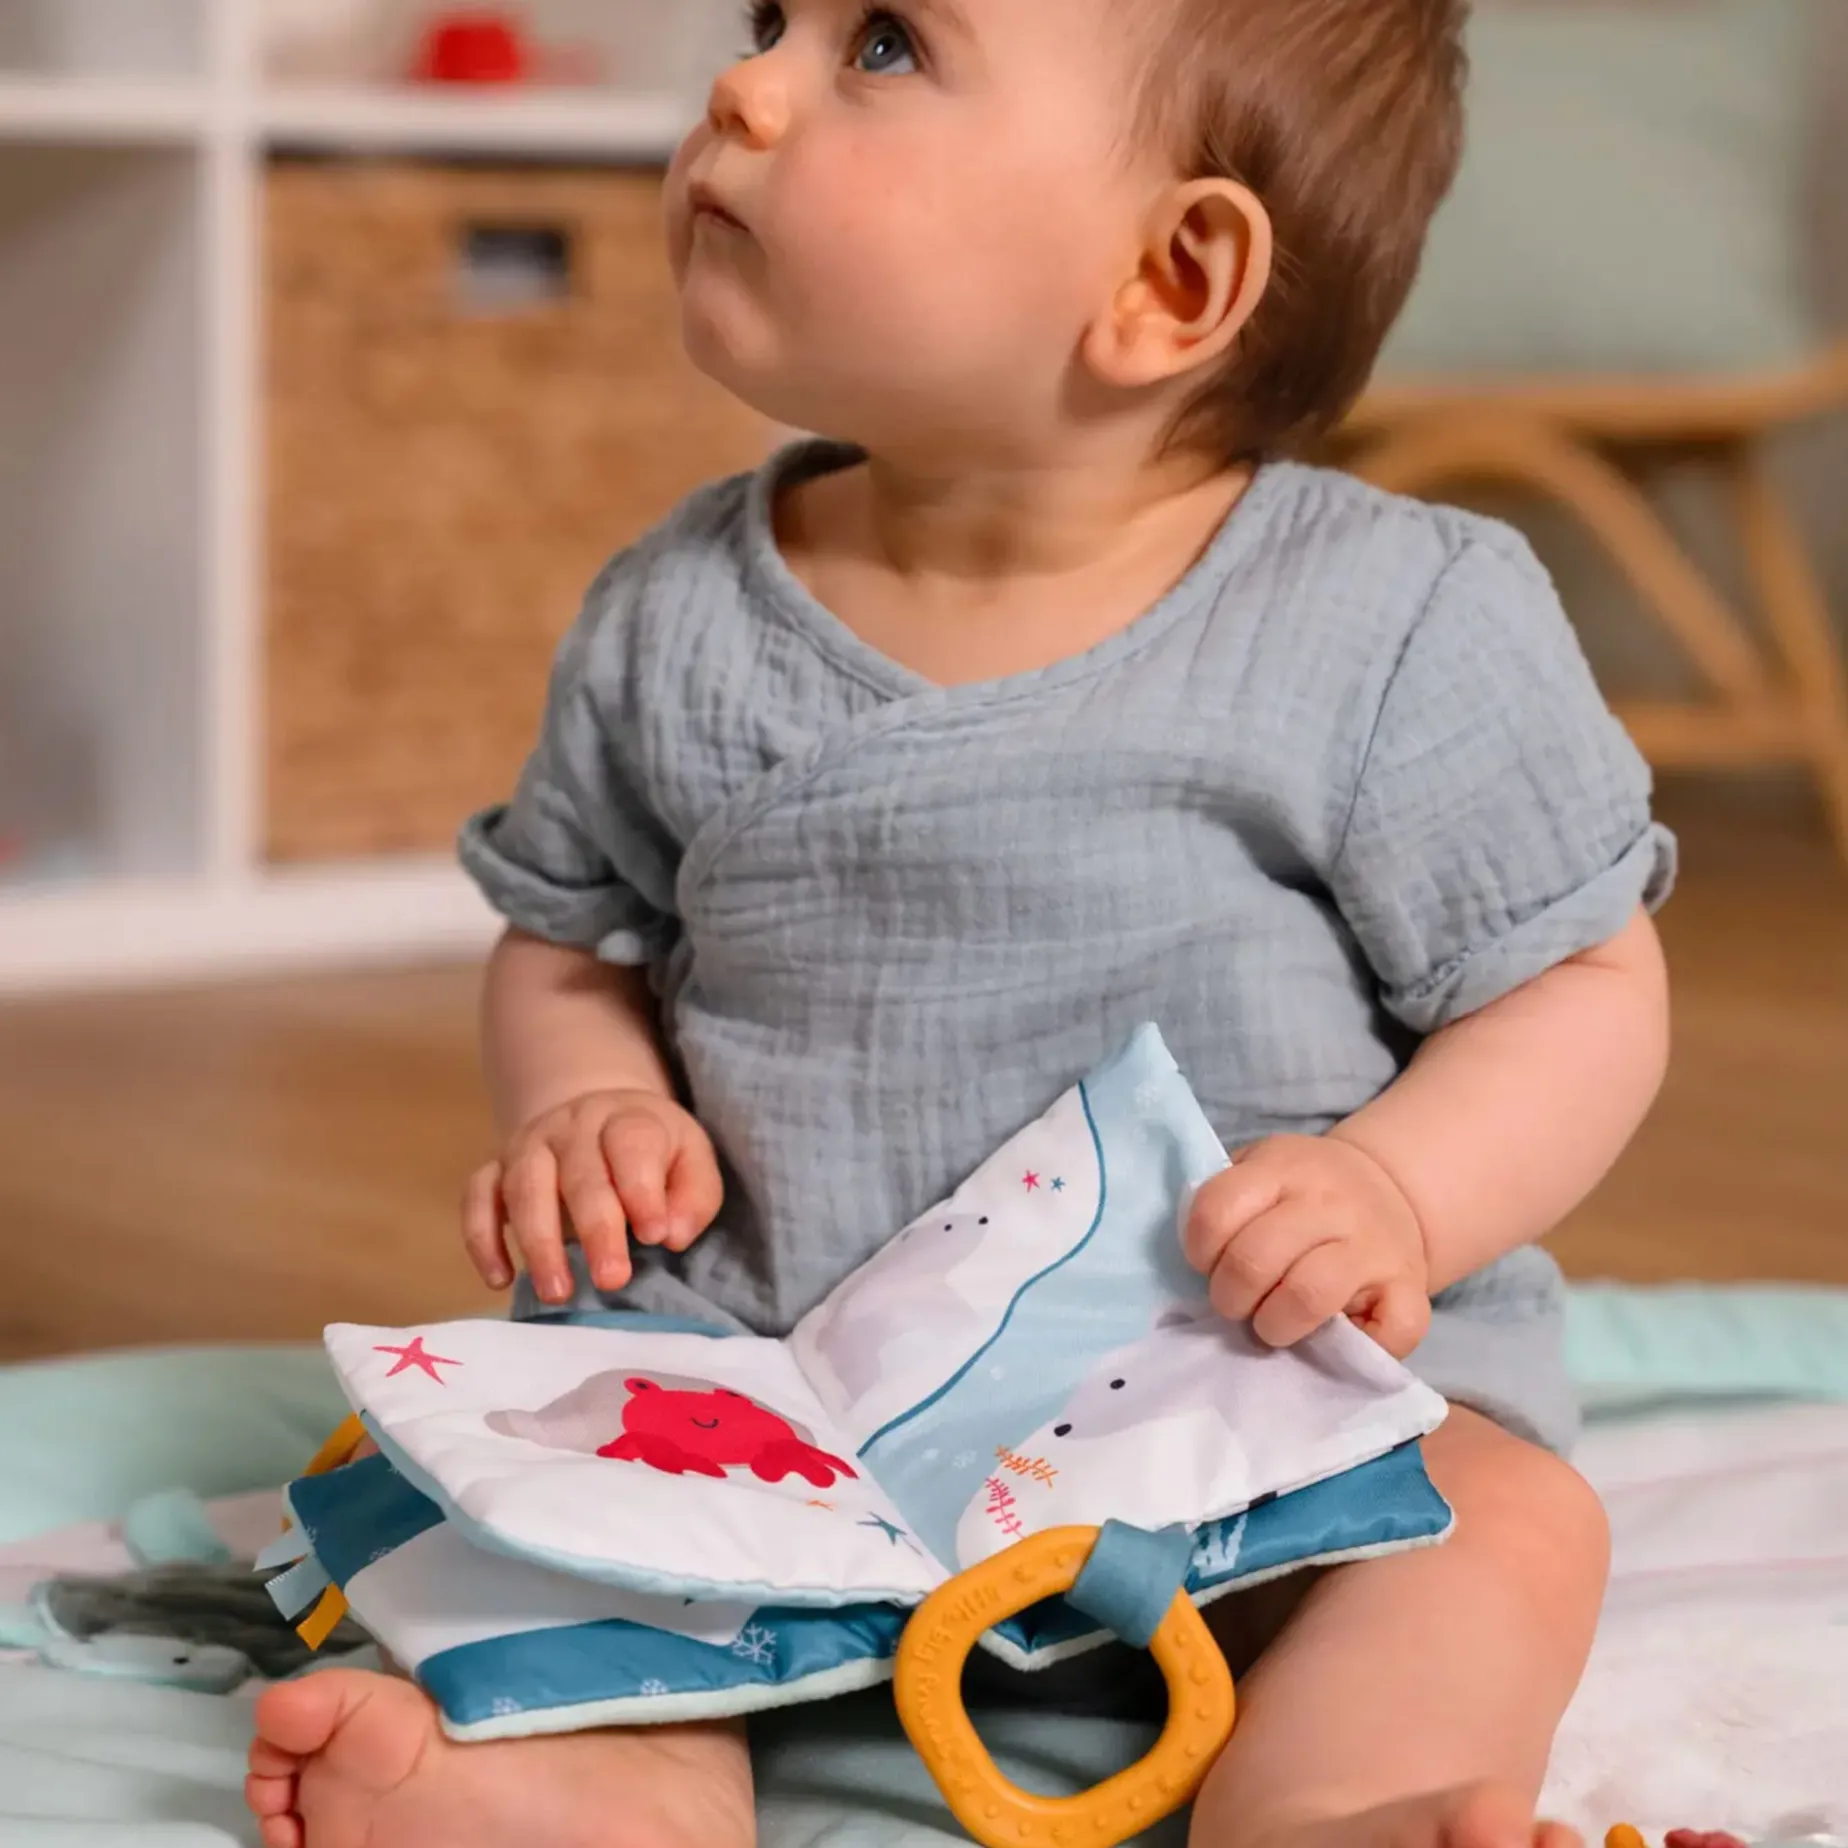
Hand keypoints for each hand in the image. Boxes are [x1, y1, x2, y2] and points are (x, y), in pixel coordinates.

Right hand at [462, 1090, 722, 1302]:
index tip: (655, 1236)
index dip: (643, 1191)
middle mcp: (572, 1127)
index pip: (632, 1145)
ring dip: (538, 1243)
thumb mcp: (691, 1159)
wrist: (594, 1115)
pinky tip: (501, 1279)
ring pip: (524, 1187)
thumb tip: (671, 1235)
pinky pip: (477, 1198)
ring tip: (557, 1292)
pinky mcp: (495, 1169)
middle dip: (596, 1230)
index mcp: (626, 1118)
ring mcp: (528, 1146)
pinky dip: (482, 1239)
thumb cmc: (651, 1150)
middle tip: (613, 1280)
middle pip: (581, 1175)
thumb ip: (693, 1196)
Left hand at [1182, 1134, 1430, 1357]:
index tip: (1207, 1264)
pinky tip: (1335, 1336)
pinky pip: (1388, 1334)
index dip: (1199, 1250)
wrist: (1390, 1188)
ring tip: (1270, 1324)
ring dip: (1274, 1325)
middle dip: (1228, 1296)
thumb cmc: (1303, 1193)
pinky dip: (1357, 1348)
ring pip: (1308, 1296)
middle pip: (1254, 1259)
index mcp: (1284, 1169)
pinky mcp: (1411, 1290)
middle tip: (1234, 1303)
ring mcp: (1374, 1246)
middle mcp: (1331, 1203)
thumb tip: (1195, 1265)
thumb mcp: (1262, 1170)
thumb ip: (1228, 1202)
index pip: (1217, 1210)